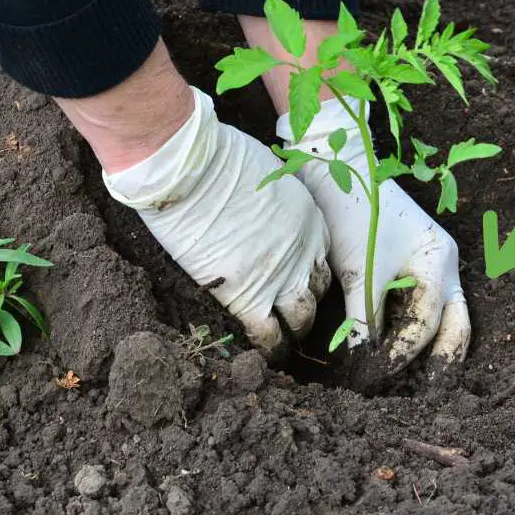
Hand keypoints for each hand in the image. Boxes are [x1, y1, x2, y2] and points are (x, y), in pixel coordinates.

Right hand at [104, 87, 330, 355]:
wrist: (192, 170)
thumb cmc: (219, 160)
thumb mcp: (265, 173)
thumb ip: (270, 198)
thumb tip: (257, 206)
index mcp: (310, 219)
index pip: (322, 257)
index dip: (310, 271)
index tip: (298, 279)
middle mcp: (305, 250)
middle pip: (318, 289)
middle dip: (308, 302)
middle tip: (293, 313)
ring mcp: (282, 275)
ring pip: (301, 318)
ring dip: (293, 329)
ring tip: (285, 341)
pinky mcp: (250, 297)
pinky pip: (269, 335)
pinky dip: (269, 347)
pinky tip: (263, 354)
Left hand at [278, 98, 469, 376]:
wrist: (339, 166)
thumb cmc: (353, 211)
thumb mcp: (358, 271)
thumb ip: (363, 322)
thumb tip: (362, 366)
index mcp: (440, 263)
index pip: (425, 325)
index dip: (398, 357)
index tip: (370, 378)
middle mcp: (446, 264)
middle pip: (457, 326)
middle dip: (444, 363)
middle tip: (426, 397)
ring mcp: (434, 263)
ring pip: (444, 318)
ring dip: (428, 349)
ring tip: (407, 383)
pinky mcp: (414, 262)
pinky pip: (421, 305)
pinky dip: (411, 329)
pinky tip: (391, 349)